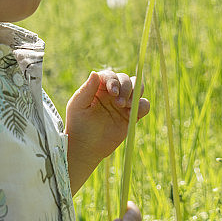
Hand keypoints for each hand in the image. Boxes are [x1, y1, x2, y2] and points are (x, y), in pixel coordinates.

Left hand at [65, 70, 149, 192]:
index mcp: (99, 87)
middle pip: (126, 79)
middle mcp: (112, 92)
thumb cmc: (78, 124)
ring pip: (137, 88)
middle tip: (119, 103)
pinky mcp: (131, 115)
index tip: (113, 92)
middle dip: (126, 87)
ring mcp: (123, 103)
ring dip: (135, 93)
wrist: (86, 147)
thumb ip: (87, 89)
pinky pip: (144, 105)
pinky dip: (142, 107)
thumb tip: (95, 73)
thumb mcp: (78, 106)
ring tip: (125, 107)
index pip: (110, 75)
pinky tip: (130, 115)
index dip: (114, 80)